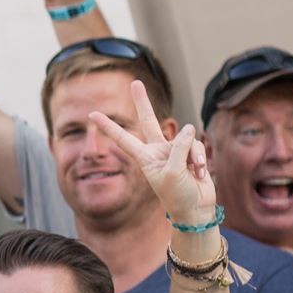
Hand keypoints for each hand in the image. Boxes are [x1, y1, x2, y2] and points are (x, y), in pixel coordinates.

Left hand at [90, 79, 214, 229]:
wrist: (196, 210)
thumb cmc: (178, 196)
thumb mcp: (172, 172)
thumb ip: (178, 147)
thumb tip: (188, 127)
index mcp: (144, 158)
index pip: (123, 138)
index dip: (108, 126)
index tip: (91, 114)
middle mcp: (157, 151)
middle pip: (148, 121)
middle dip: (142, 102)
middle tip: (135, 83)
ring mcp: (175, 150)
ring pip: (185, 138)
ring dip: (192, 156)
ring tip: (192, 173)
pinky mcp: (191, 153)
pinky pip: (197, 146)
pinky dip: (201, 159)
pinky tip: (200, 174)